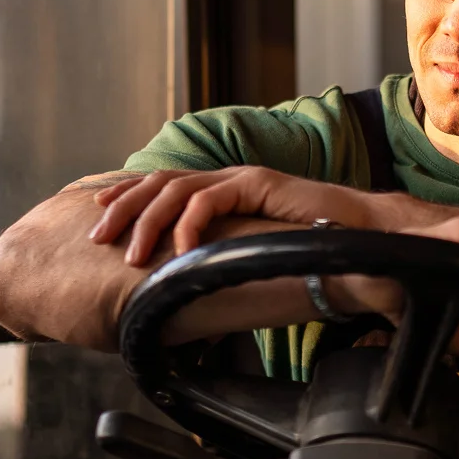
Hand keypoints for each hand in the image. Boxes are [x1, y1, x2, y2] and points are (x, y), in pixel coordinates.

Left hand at [88, 166, 371, 264]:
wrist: (360, 233)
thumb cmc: (314, 246)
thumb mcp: (256, 249)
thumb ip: (227, 254)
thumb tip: (195, 281)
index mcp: (224, 188)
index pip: (165, 185)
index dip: (128, 195)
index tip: (99, 214)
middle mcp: (228, 177)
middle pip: (159, 182)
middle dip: (123, 207)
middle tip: (98, 236)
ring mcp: (243, 177)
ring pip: (177, 190)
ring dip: (147, 221)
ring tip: (132, 254)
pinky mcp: (258, 185)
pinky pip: (210, 200)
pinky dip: (189, 224)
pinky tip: (178, 250)